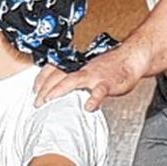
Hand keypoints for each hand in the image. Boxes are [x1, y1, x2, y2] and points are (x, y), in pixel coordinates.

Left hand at [33, 45, 148, 111]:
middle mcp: (82, 69)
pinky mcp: (108, 83)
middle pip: (58, 76)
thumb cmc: (110, 66)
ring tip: (49, 100)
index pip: (54, 69)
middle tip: (37, 102)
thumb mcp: (87, 71)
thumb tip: (58, 93)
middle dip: (45, 89)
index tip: (34, 90)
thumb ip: (73, 80)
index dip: (41, 79)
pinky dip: (94, 98)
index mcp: (77, 66)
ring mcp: (94, 76)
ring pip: (73, 80)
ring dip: (59, 90)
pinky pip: (100, 91)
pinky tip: (88, 107)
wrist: (132, 58)